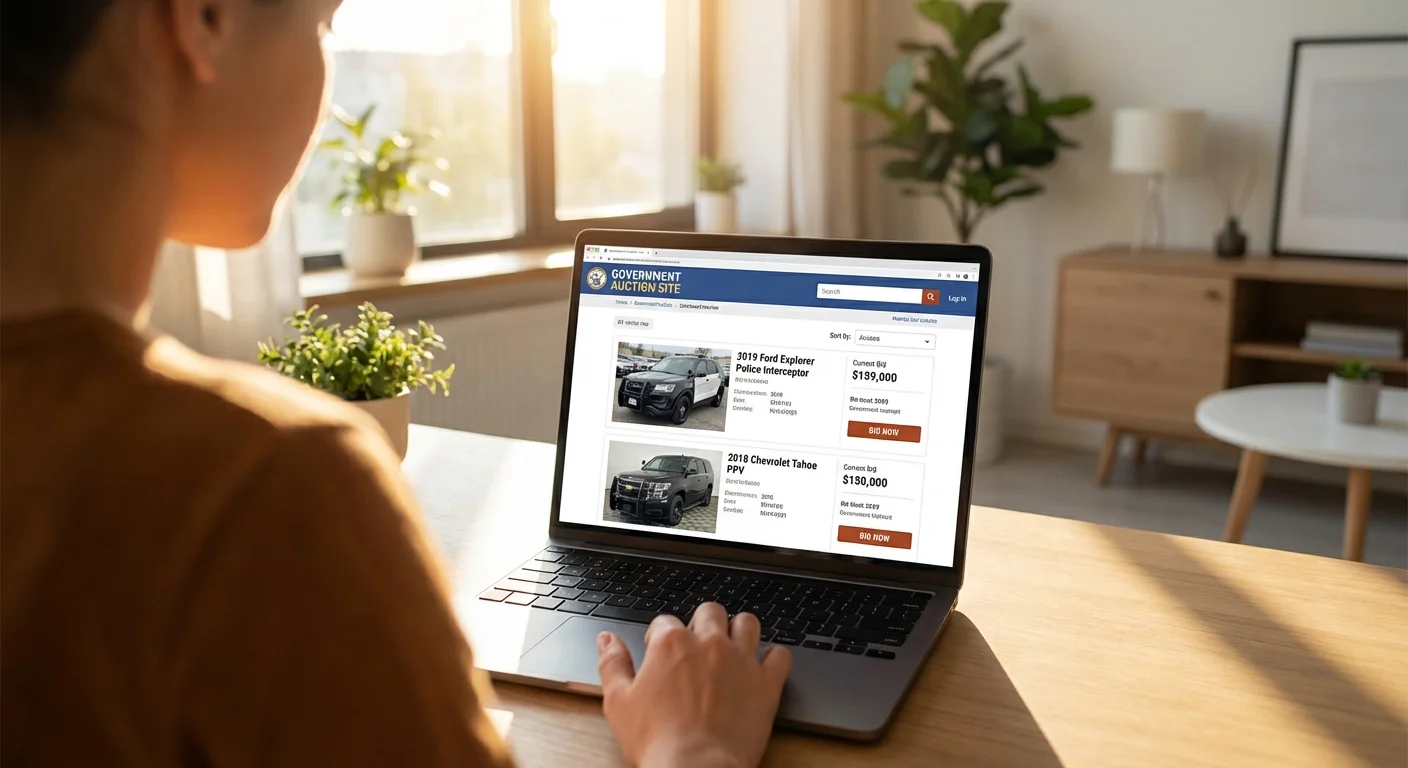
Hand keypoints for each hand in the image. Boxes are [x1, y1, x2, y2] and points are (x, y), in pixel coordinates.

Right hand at [596, 603, 792, 767]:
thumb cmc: (657, 740)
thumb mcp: (618, 702)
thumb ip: (612, 663)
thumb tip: (607, 639)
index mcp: (671, 644)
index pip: (665, 622)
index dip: (660, 637)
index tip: (660, 654)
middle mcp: (709, 643)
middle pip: (709, 611)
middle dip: (702, 623)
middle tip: (697, 647)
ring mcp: (741, 660)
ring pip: (747, 622)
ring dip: (739, 630)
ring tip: (732, 647)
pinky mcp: (766, 683)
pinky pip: (780, 655)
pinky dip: (774, 658)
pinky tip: (764, 667)